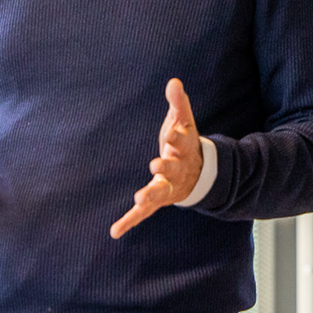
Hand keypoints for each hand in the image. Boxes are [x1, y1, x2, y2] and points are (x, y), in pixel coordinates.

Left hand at [110, 78, 203, 238]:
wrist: (197, 173)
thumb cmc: (184, 144)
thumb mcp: (184, 122)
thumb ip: (179, 103)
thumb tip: (174, 81)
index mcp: (185, 148)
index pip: (182, 141)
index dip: (177, 137)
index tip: (172, 133)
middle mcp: (178, 170)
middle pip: (172, 167)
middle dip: (166, 166)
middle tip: (157, 163)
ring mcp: (168, 187)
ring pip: (160, 192)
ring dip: (150, 194)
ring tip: (139, 198)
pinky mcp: (156, 200)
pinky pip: (142, 213)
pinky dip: (129, 221)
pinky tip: (115, 231)